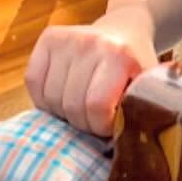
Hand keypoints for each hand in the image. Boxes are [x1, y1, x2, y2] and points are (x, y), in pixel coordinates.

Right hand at [24, 6, 158, 136]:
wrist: (124, 31)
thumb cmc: (136, 70)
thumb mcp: (148, 91)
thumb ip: (142, 115)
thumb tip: (128, 149)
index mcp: (119, 56)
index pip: (96, 107)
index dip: (101, 126)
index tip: (111, 125)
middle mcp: (89, 43)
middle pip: (72, 106)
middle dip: (84, 124)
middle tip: (96, 120)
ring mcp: (66, 38)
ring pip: (51, 98)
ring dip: (64, 114)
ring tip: (81, 108)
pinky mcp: (47, 38)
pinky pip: (33, 83)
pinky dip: (45, 99)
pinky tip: (63, 98)